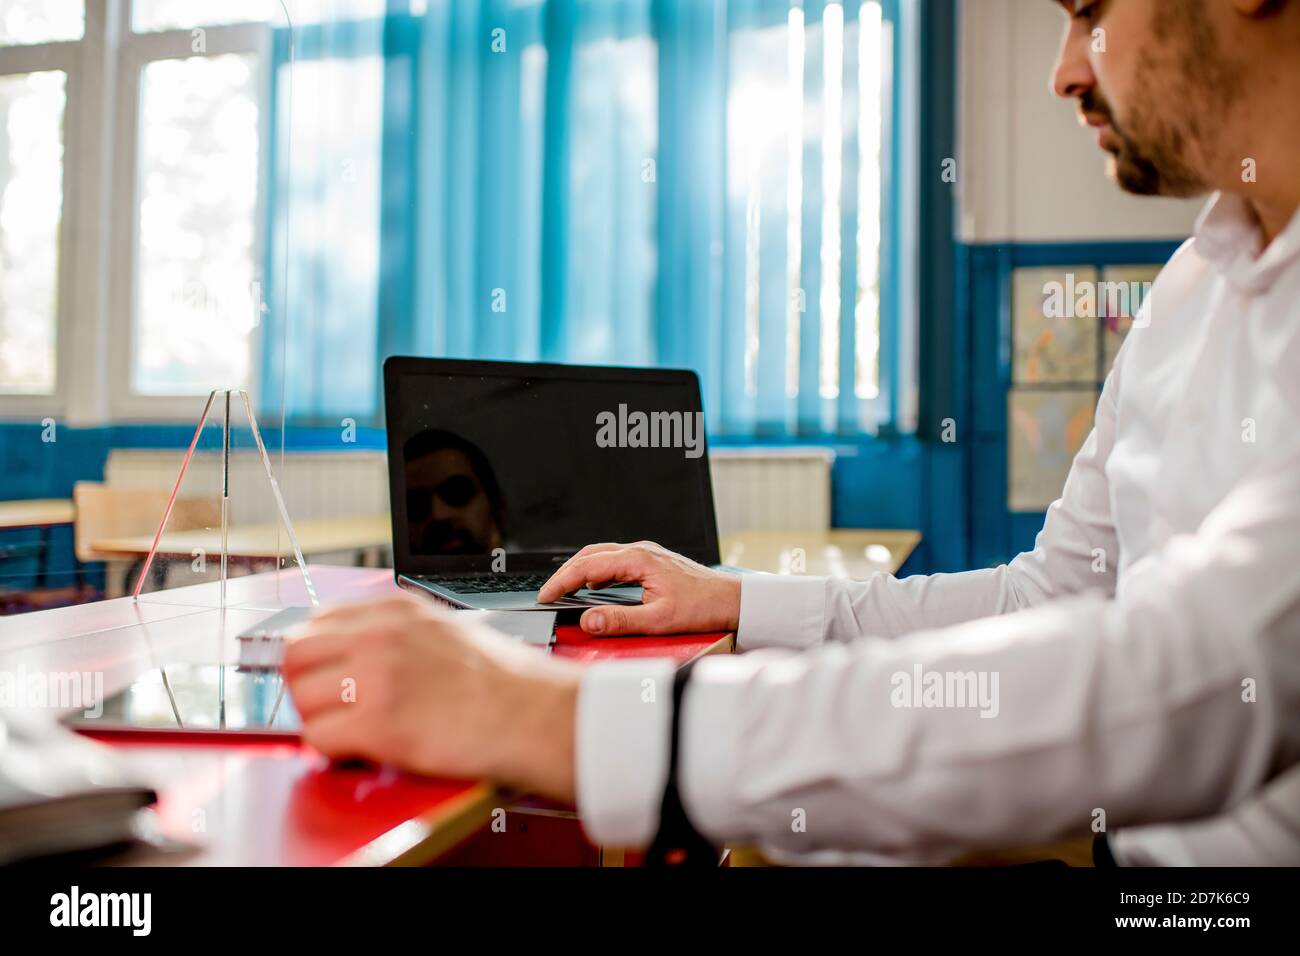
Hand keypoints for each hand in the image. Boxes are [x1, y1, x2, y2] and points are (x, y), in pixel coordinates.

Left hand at [282, 592, 581, 801]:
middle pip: (295, 654)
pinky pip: (320, 739)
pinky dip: (336, 751)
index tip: (324, 677)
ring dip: (323, 722)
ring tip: (356, 732)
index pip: (317, 621)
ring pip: (302, 699)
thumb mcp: (446, 631)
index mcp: (396, 609)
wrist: (536, 715)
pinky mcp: (377, 721)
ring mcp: (376, 675)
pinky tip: (366, 749)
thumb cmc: (506, 683)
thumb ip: (398, 635)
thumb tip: (355, 659)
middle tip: (329, 709)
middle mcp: (380, 634)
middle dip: (304, 686)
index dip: (316, 656)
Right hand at [537, 541, 740, 635]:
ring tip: (567, 589)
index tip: (546, 595)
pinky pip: (617, 561)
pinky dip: (599, 571)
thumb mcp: (658, 620)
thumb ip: (620, 621)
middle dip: (566, 573)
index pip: (588, 566)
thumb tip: (588, 621)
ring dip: (582, 570)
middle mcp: (641, 551)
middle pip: (591, 555)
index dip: (563, 581)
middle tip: (550, 592)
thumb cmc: (702, 607)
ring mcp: (648, 554)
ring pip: (604, 555)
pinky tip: (597, 586)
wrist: (732, 600)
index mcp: (639, 560)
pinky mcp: (653, 561)